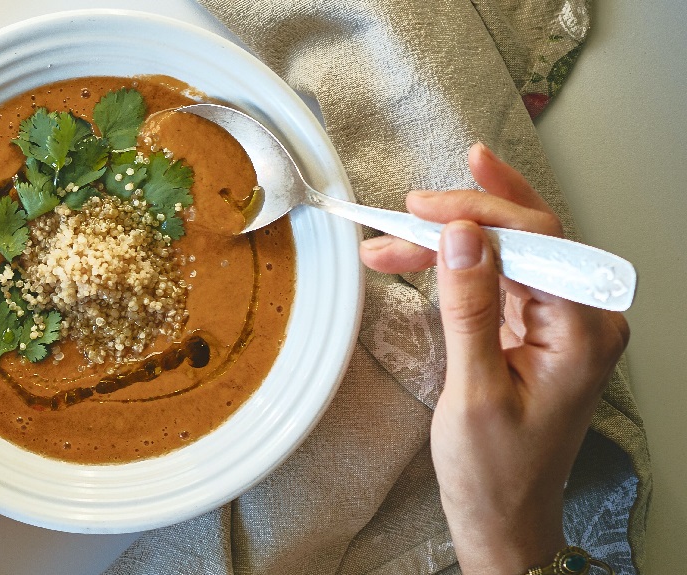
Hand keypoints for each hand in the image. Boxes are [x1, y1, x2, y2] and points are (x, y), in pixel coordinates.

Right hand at [360, 144, 628, 573]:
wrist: (503, 519)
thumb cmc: (496, 473)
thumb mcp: (474, 391)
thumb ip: (469, 307)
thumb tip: (461, 238)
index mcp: (583, 332)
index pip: (540, 242)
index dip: (481, 213)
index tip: (426, 209)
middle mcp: (582, 318)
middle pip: (527, 238)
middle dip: (464, 217)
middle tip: (408, 209)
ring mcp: (559, 322)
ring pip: (505, 254)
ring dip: (448, 242)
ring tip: (391, 240)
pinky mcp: (534, 329)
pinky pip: (497, 279)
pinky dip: (453, 267)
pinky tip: (416, 258)